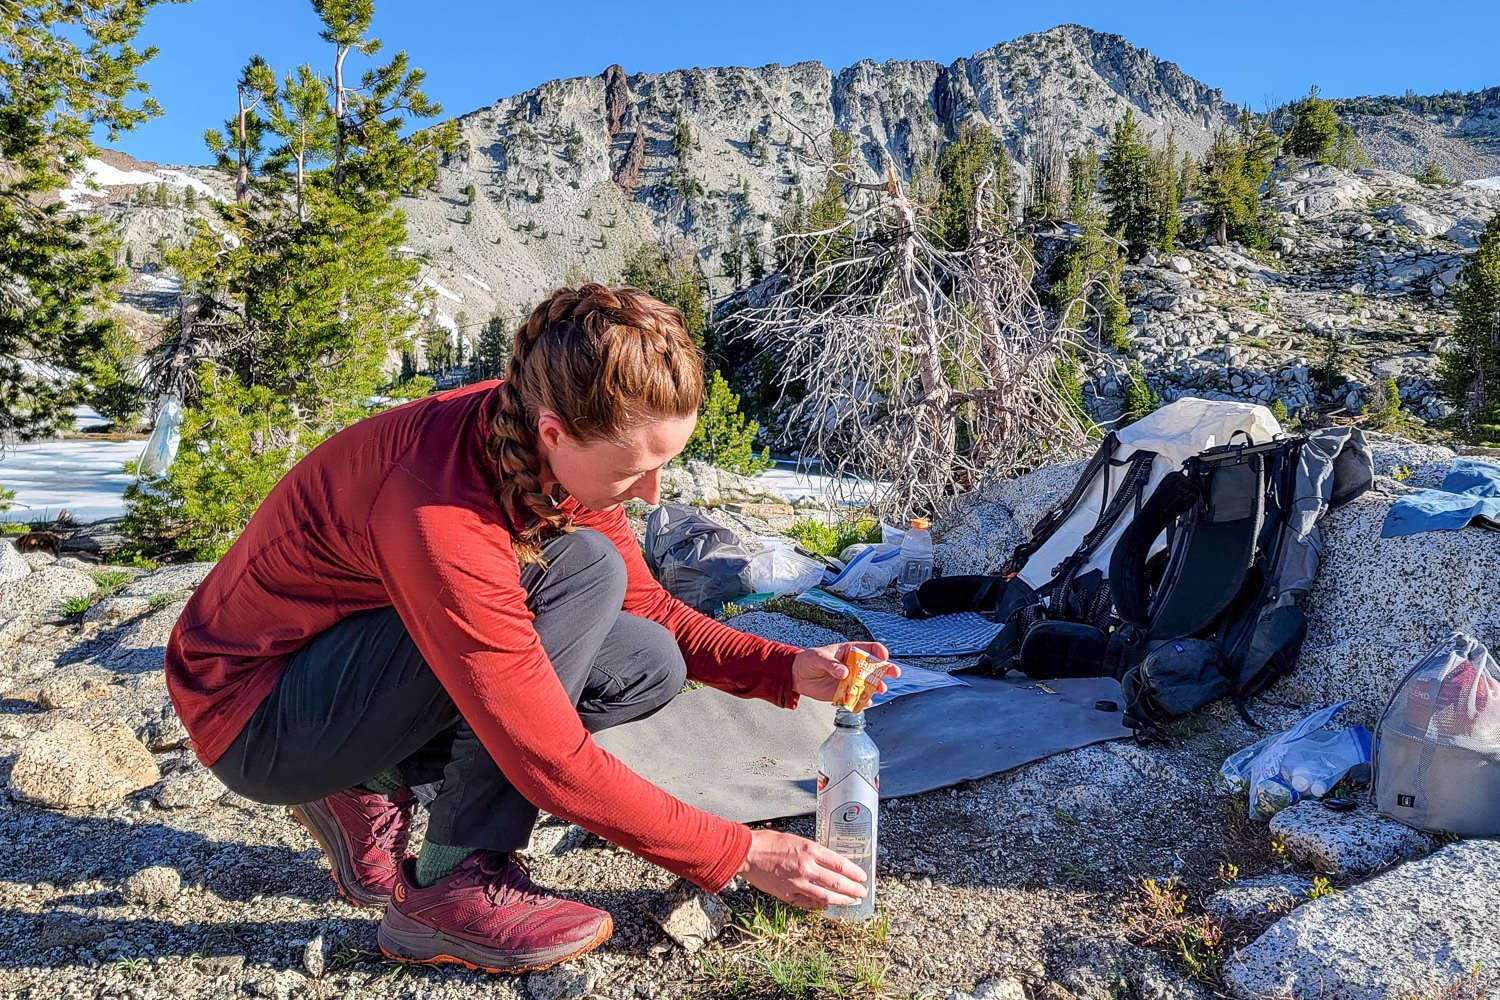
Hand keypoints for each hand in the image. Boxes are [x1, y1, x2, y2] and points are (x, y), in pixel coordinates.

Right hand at [738, 829, 867, 909]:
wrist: (747, 853)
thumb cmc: (769, 842)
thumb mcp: (797, 840)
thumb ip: (814, 852)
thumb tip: (829, 864)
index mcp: (810, 850)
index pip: (840, 864)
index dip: (854, 872)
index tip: (862, 877)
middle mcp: (807, 867)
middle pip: (837, 882)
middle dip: (853, 889)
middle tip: (862, 893)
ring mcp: (797, 883)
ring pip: (826, 896)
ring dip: (841, 900)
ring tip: (850, 902)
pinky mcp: (788, 894)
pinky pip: (808, 903)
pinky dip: (819, 905)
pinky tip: (825, 905)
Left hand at [791, 641, 897, 708]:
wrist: (797, 676)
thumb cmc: (809, 660)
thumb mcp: (818, 658)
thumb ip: (832, 664)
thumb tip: (844, 673)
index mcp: (850, 651)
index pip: (869, 648)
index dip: (878, 651)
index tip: (883, 655)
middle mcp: (854, 665)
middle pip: (875, 667)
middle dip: (886, 669)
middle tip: (894, 673)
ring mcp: (851, 680)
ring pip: (869, 683)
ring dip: (876, 686)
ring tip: (880, 689)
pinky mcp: (845, 693)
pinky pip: (857, 697)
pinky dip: (862, 700)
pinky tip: (866, 701)